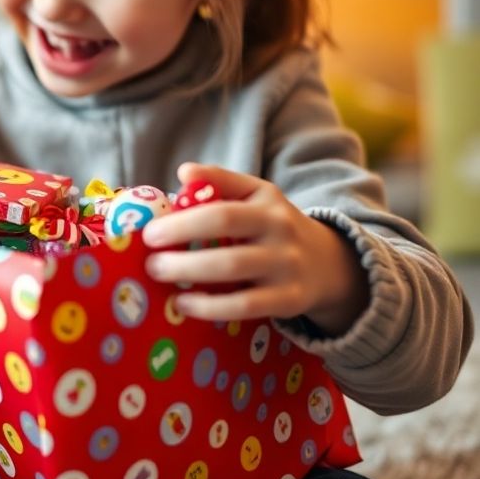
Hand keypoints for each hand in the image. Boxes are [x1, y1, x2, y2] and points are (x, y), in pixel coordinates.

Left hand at [142, 163, 369, 334]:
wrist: (330, 263)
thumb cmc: (273, 226)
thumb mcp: (256, 195)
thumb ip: (220, 181)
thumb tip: (184, 172)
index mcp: (266, 202)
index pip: (222, 207)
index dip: (183, 220)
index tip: (150, 232)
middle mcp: (280, 230)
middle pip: (225, 235)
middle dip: (181, 246)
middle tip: (149, 259)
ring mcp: (286, 265)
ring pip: (234, 269)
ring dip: (190, 273)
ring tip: (159, 276)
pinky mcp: (290, 299)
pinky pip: (246, 305)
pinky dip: (211, 306)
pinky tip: (184, 304)